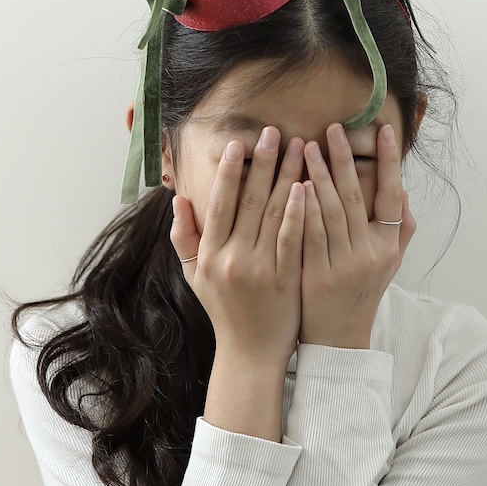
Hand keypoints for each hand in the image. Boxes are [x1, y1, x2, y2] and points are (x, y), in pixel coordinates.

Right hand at [172, 128, 306, 437]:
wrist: (250, 353)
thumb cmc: (224, 310)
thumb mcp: (194, 275)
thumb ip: (184, 237)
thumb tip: (178, 199)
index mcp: (210, 253)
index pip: (219, 202)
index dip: (229, 171)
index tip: (239, 143)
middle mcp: (232, 258)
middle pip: (250, 200)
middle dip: (263, 162)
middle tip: (275, 132)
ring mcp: (260, 268)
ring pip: (275, 213)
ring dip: (288, 176)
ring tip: (300, 148)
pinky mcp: (285, 279)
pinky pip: (293, 238)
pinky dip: (300, 211)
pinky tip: (309, 186)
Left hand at [299, 123, 416, 349]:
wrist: (338, 339)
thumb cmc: (361, 293)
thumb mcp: (389, 263)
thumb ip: (400, 228)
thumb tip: (404, 190)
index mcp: (389, 246)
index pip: (392, 195)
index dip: (390, 161)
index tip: (383, 130)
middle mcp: (371, 253)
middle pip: (358, 197)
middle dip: (346, 160)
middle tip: (334, 129)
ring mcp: (344, 265)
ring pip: (332, 212)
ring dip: (320, 176)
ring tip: (309, 147)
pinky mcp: (317, 275)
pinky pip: (310, 235)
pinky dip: (304, 209)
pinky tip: (294, 185)